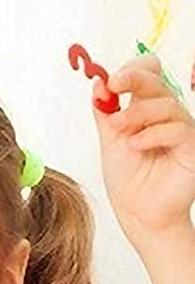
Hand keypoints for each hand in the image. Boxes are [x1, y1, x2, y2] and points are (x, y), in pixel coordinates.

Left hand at [94, 52, 194, 244]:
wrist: (138, 213)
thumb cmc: (128, 179)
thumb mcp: (109, 140)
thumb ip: (105, 113)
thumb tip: (98, 84)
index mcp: (147, 108)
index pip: (149, 75)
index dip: (132, 70)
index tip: (109, 79)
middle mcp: (167, 115)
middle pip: (158, 82)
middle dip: (134, 80)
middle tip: (113, 85)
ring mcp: (182, 129)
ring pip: (167, 104)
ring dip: (138, 112)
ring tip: (117, 128)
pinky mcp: (191, 148)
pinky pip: (179, 130)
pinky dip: (153, 134)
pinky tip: (135, 145)